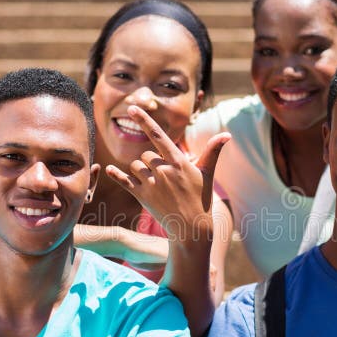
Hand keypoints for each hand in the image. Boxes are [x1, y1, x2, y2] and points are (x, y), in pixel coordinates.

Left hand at [105, 105, 229, 244]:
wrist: (192, 228)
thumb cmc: (201, 199)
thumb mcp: (207, 174)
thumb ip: (212, 152)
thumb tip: (228, 135)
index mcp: (178, 162)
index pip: (158, 135)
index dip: (144, 120)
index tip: (132, 107)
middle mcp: (163, 170)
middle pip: (146, 154)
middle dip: (151, 161)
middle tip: (164, 177)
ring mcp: (151, 184)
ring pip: (135, 165)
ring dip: (140, 170)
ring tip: (155, 183)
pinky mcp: (142, 196)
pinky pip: (124, 181)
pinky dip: (117, 176)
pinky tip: (109, 171)